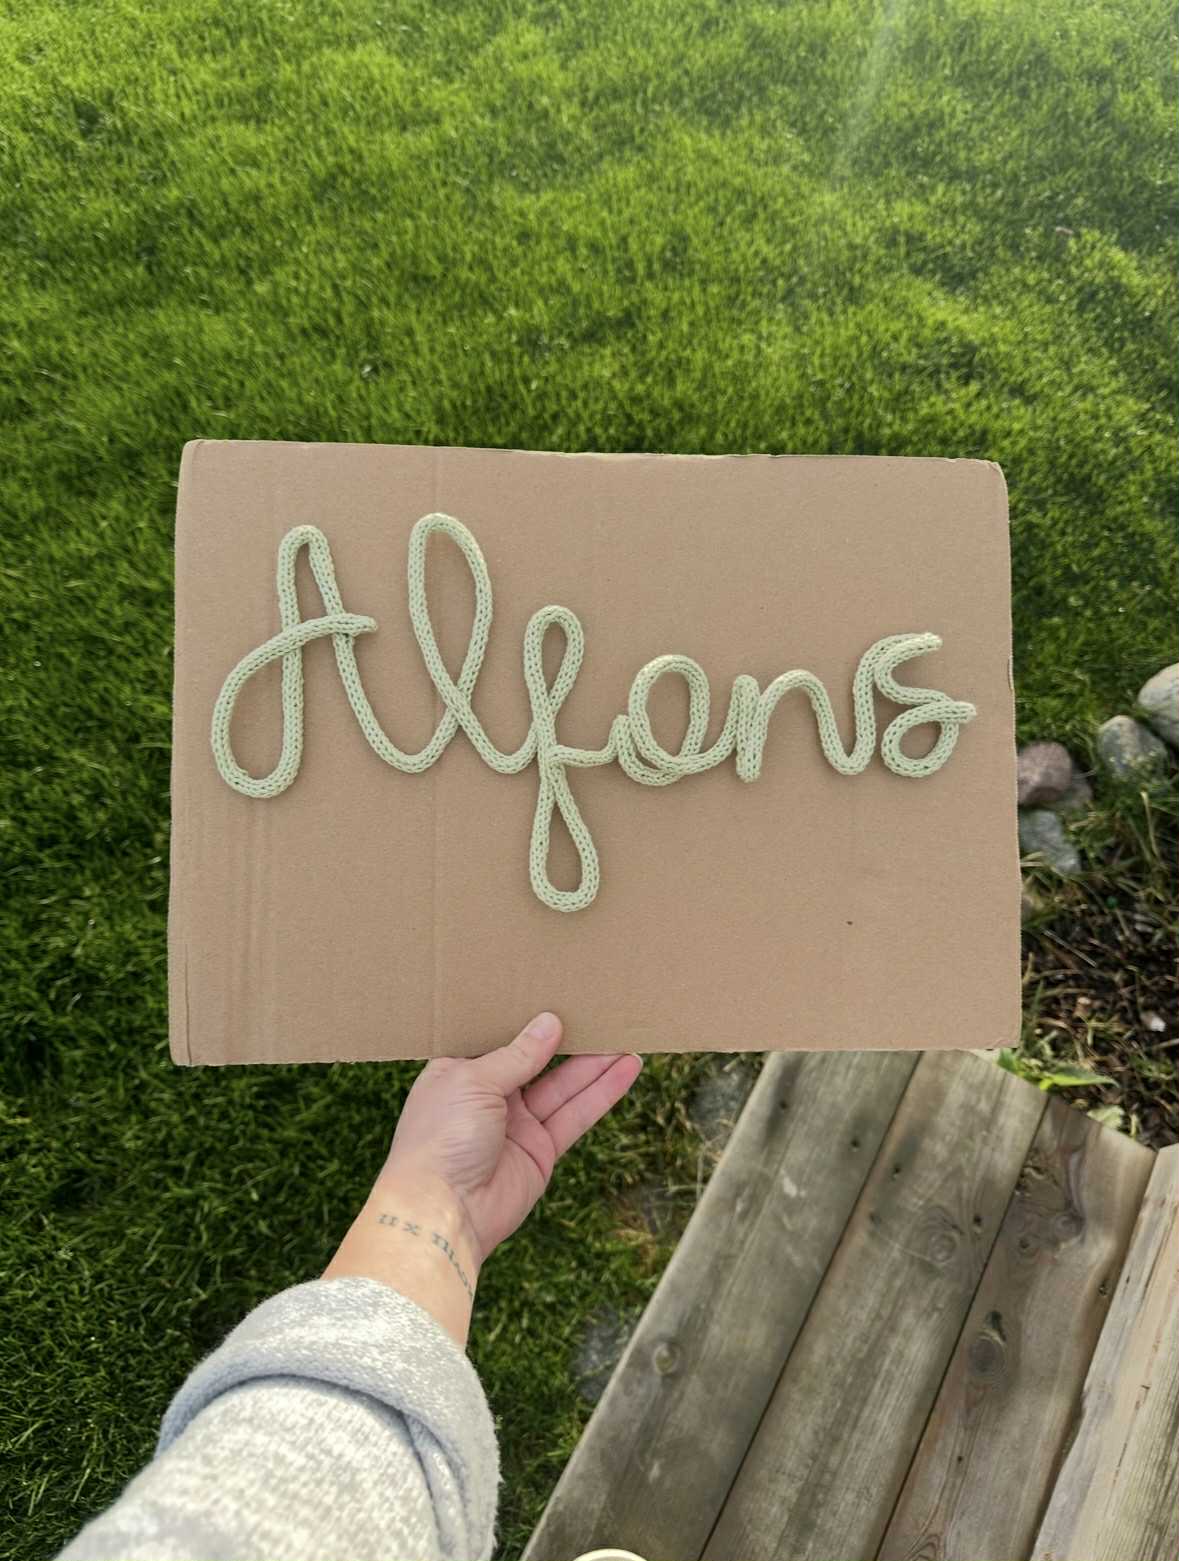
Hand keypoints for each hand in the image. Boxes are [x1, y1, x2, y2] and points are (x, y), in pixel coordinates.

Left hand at [378, 1011, 642, 1263]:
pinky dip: (602, 1093)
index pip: (497, 1039)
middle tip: (602, 1012)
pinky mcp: (540, 1151)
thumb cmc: (440, 1138)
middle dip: (568, 1039)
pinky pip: (576, 1116)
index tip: (555, 994)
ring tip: (627, 1036)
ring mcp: (516, 1126)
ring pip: (563, 1087)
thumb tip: (549, 1022)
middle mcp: (487, 1097)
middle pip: (537, 1061)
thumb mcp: (474, 1081)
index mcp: (458, 1073)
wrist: (443, 1212)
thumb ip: (518, 1055)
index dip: (526, 1020)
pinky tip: (626, 1068)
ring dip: (595, 1064)